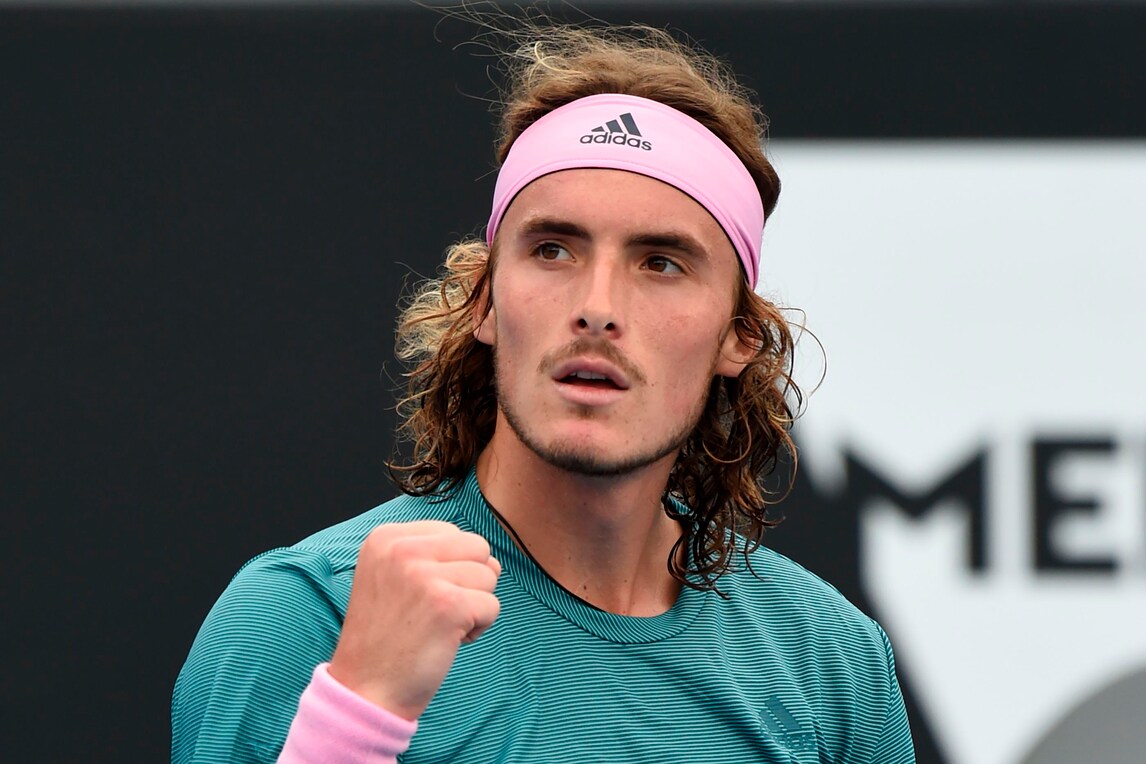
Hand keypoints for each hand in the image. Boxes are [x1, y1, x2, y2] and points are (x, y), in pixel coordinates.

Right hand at [328, 521, 501, 719]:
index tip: (417, 597)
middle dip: (468, 582)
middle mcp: (402, 550)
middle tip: (434, 612)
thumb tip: (493, 560)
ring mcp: (424, 576)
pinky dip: (478, 628)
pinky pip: (492, 606)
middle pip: (476, 547)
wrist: (365, 689)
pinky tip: (447, 640)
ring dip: (474, 606)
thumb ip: (435, 555)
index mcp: (386, 538)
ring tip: (438, 626)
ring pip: (488, 575)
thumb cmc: (387, 637)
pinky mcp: (448, 605)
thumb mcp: (393, 577)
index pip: (451, 532)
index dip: (448, 568)